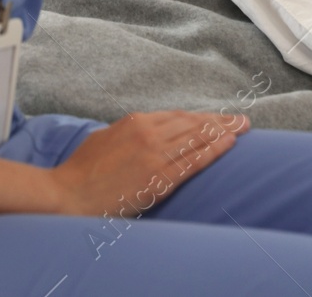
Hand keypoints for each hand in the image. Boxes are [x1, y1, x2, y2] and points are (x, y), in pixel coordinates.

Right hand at [48, 110, 246, 215]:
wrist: (68, 194)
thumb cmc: (81, 170)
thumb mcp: (103, 138)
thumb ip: (127, 132)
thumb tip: (142, 132)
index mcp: (135, 121)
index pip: (178, 116)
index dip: (201, 117)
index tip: (216, 118)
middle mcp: (149, 133)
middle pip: (193, 123)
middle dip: (219, 120)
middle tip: (241, 120)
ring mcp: (155, 154)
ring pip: (197, 137)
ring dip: (223, 131)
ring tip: (242, 128)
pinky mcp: (158, 177)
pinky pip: (193, 161)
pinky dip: (213, 150)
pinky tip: (228, 144)